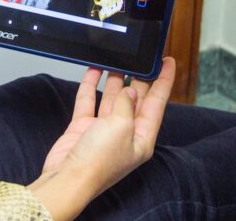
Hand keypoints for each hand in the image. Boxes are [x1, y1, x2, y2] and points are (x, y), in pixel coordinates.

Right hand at [28, 58, 176, 219]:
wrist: (67, 178)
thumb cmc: (98, 162)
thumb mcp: (121, 126)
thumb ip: (127, 104)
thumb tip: (130, 91)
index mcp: (142, 137)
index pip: (157, 103)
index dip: (164, 81)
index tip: (168, 62)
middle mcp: (125, 133)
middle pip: (136, 99)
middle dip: (138, 77)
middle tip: (140, 57)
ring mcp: (104, 130)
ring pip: (113, 98)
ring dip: (114, 79)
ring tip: (117, 59)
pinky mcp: (84, 127)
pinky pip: (89, 101)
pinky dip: (91, 86)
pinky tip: (93, 71)